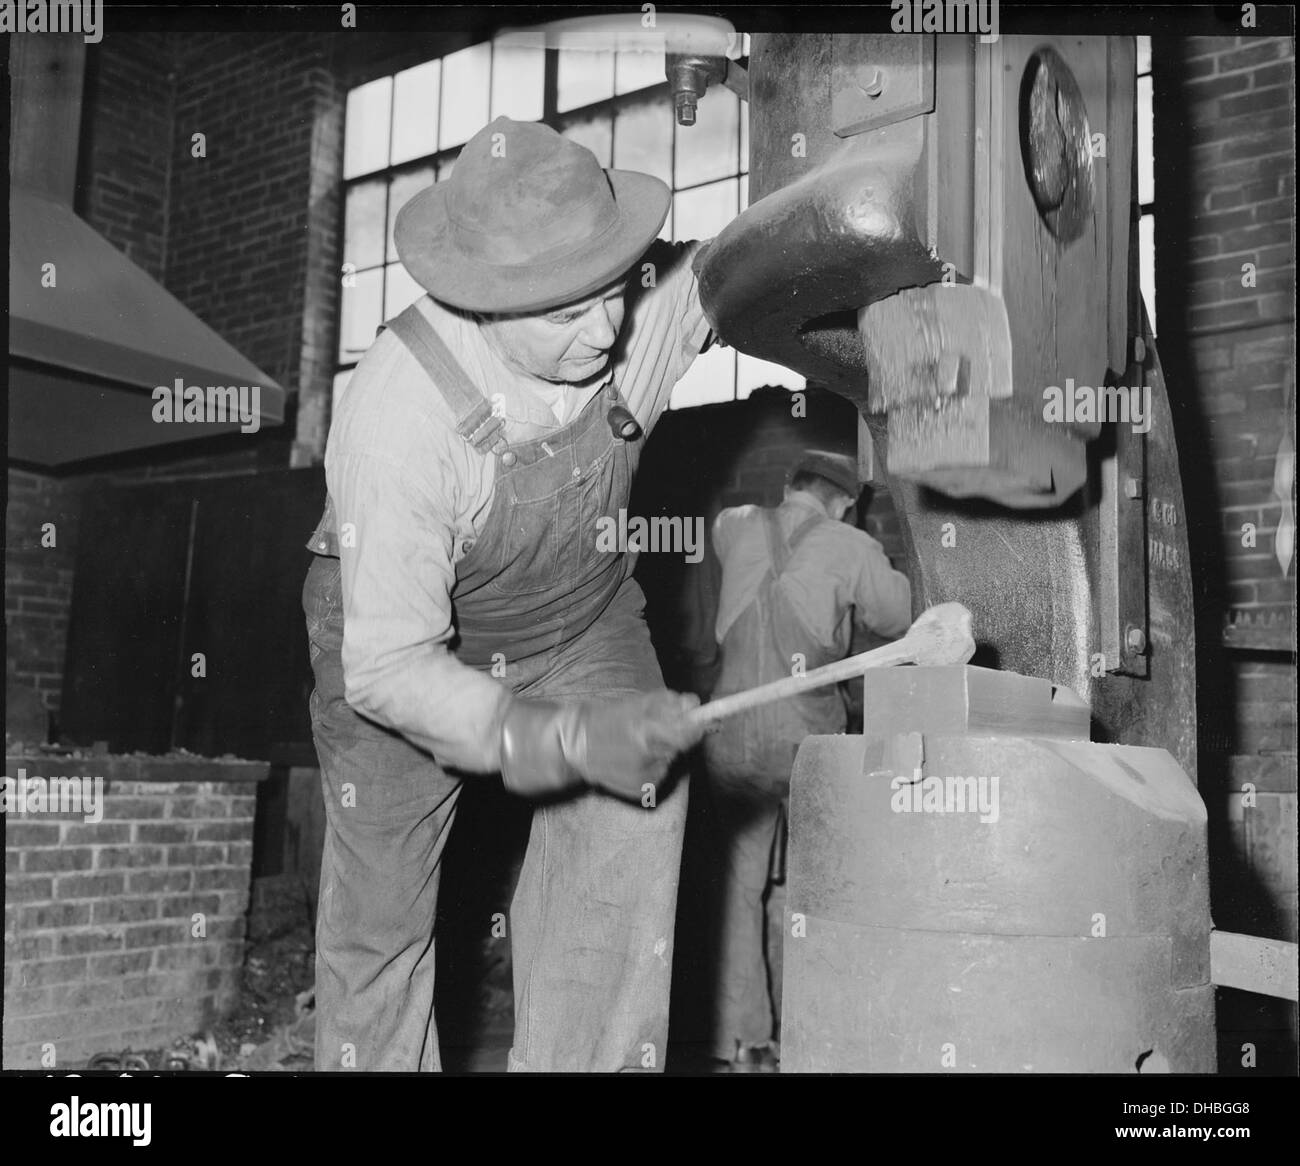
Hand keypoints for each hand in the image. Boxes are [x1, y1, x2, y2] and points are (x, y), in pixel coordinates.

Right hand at [498, 690, 703, 801]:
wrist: (574, 746)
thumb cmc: (606, 719)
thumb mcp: (635, 704)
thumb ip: (667, 702)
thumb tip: (695, 703)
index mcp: (646, 732)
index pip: (689, 733)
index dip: (699, 725)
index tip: (706, 719)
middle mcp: (648, 758)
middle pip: (681, 746)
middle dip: (678, 735)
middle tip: (659, 728)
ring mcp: (646, 777)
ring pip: (670, 760)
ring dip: (662, 751)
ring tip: (637, 744)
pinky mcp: (642, 791)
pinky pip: (660, 774)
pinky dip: (653, 765)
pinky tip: (633, 760)